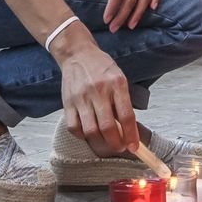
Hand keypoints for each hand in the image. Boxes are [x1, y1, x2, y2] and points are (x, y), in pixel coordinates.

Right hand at [58, 40, 138, 156]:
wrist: (77, 54)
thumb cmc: (101, 68)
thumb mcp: (119, 78)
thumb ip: (123, 101)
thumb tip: (128, 129)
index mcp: (116, 84)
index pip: (126, 116)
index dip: (131, 135)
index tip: (134, 147)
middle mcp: (98, 91)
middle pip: (108, 127)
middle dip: (116, 143)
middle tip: (120, 147)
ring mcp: (81, 98)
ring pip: (91, 130)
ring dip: (101, 143)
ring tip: (106, 144)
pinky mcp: (67, 103)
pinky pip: (74, 127)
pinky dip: (83, 136)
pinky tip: (90, 134)